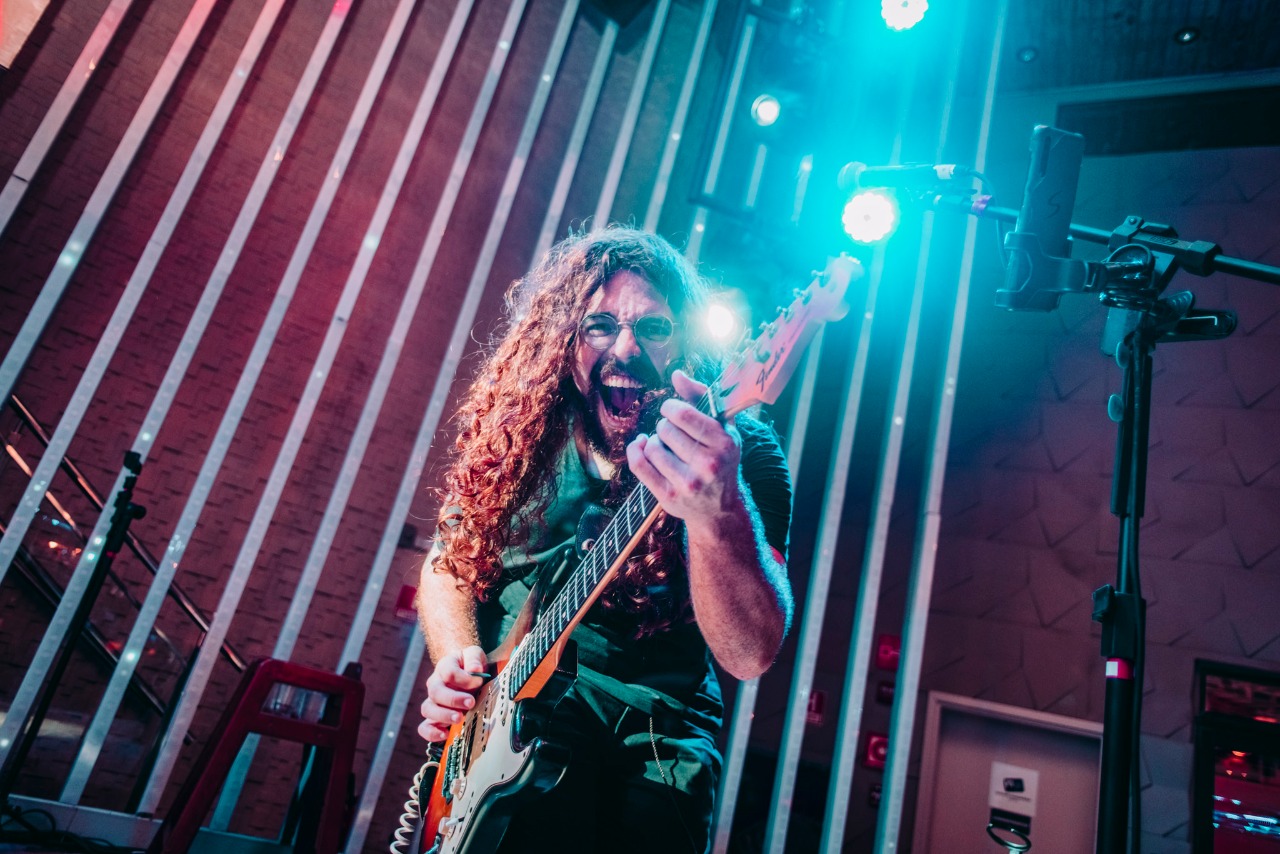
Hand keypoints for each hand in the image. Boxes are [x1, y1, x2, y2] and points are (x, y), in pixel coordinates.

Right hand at [419, 645, 487, 741]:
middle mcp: (435, 684)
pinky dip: (431, 733)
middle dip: (453, 699)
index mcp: (445, 667)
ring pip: (427, 709)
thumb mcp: (475, 655)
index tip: (479, 681)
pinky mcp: (434, 718)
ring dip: (443, 715)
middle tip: (470, 702)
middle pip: (436, 692)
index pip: (449, 673)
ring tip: (459, 719)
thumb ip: (474, 659)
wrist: (468, 674)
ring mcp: (433, 702)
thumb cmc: (471, 665)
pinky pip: (424, 727)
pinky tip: (445, 735)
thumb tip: (475, 669)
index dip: (464, 678)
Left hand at [627, 370, 741, 527]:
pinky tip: (641, 446)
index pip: (683, 413)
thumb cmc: (720, 460)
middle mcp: (708, 464)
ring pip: (651, 446)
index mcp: (724, 443)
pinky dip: (635, 451)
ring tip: (665, 448)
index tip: (672, 412)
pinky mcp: (668, 497)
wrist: (719, 510)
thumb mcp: (723, 428)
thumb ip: (701, 397)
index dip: (670, 408)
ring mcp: (687, 483)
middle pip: (665, 428)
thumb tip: (677, 374)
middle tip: (673, 435)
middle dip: (664, 426)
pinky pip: (639, 465)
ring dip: (653, 442)